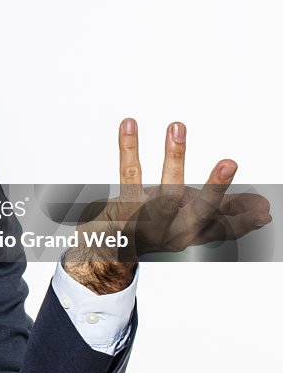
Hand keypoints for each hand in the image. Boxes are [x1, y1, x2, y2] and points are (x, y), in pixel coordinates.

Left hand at [63, 118, 271, 292]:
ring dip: (174, 156)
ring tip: (177, 127)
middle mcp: (172, 230)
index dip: (244, 222)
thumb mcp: (190, 223)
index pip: (223, 230)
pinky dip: (129, 147)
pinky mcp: (124, 206)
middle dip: (216, 188)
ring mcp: (148, 219)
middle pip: (199, 211)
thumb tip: (264, 211)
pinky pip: (129, 173)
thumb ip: (224, 215)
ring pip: (165, 190)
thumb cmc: (154, 227)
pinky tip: (129, 125)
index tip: (264, 212)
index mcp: (192, 234)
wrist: (108, 247)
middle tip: (230, 162)